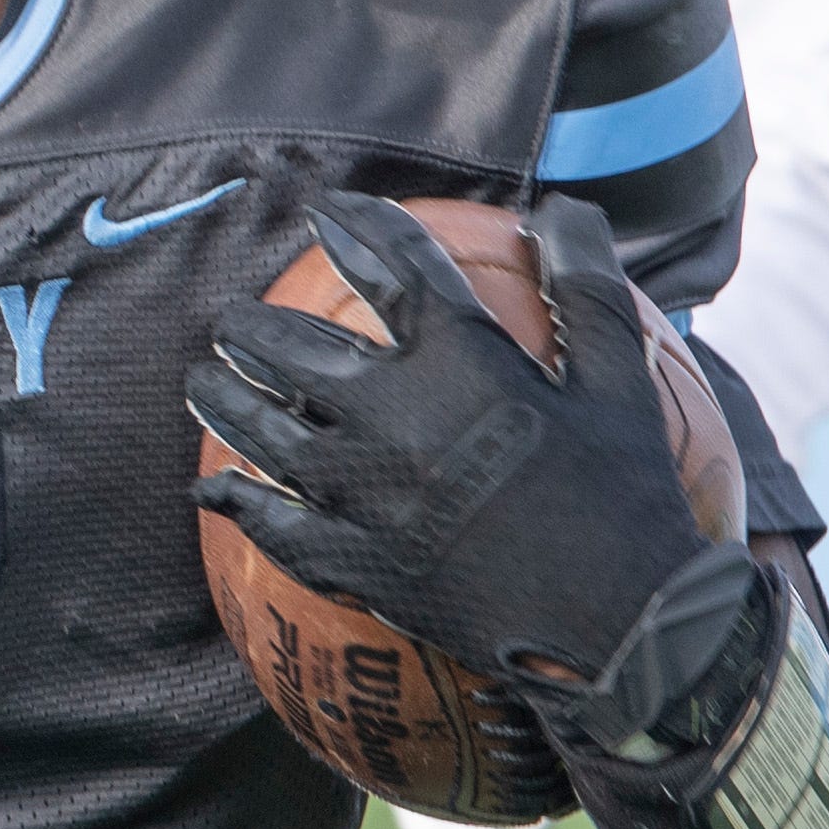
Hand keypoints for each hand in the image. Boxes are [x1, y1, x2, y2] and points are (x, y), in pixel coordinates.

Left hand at [187, 191, 752, 725]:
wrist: (618, 622)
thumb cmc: (626, 491)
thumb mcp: (617, 374)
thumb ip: (585, 281)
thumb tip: (560, 207)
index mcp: (454, 357)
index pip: (389, 263)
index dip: (354, 226)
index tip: (325, 211)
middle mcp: (388, 414)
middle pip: (292, 349)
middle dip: (253, 327)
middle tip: (233, 321)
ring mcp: (361, 493)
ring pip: (262, 430)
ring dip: (223, 398)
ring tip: (202, 380)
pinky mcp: (355, 563)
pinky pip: (274, 526)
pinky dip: (238, 502)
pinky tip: (214, 490)